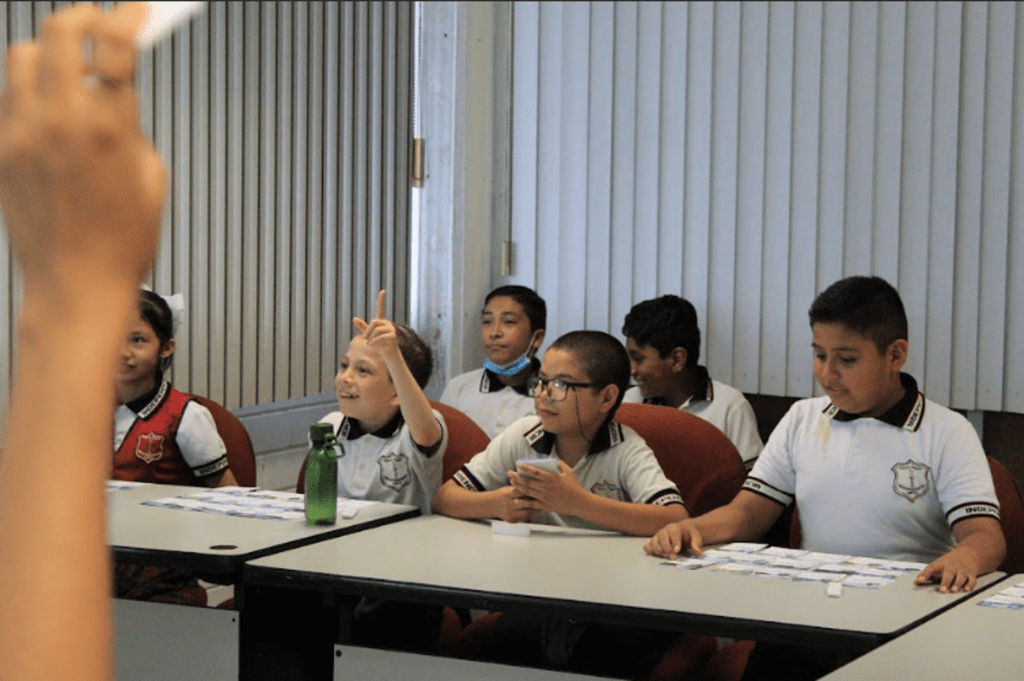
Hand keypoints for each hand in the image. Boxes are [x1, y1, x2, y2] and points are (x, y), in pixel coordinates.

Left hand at [0, 3, 164, 298]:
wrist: (77, 285)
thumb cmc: (122, 242)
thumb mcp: (152, 176)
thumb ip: (133, 123)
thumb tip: (112, 91)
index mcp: (110, 128)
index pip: (115, 43)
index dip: (130, 15)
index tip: (139, 9)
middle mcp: (60, 122)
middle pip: (60, 30)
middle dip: (84, 16)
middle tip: (99, 21)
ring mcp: (22, 133)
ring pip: (25, 55)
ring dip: (52, 50)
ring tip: (70, 68)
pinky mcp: (0, 150)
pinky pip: (8, 97)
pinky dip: (31, 91)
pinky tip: (49, 109)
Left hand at [353, 290, 401, 365]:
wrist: (388, 356)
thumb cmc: (379, 345)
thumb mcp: (368, 336)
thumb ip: (362, 328)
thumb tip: (354, 318)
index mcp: (381, 322)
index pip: (380, 309)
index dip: (381, 300)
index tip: (383, 291)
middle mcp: (387, 323)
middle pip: (374, 322)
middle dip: (367, 330)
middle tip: (364, 338)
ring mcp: (391, 329)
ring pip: (376, 329)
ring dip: (370, 337)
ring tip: (369, 343)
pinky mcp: (393, 336)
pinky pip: (380, 336)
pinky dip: (373, 341)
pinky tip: (371, 345)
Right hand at [495, 485, 541, 523]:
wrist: (491, 505)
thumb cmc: (503, 494)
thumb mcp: (509, 488)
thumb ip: (519, 487)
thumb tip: (532, 481)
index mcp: (508, 494)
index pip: (522, 491)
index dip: (532, 490)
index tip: (540, 489)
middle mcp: (509, 504)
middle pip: (525, 503)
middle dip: (535, 501)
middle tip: (545, 499)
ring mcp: (510, 513)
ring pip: (526, 512)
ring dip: (536, 510)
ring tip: (543, 507)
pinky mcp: (511, 520)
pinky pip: (524, 519)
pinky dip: (532, 515)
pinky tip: (537, 512)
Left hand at [507, 460, 582, 515]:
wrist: (579, 503)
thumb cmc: (575, 486)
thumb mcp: (569, 472)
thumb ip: (561, 465)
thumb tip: (554, 460)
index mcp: (552, 478)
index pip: (536, 472)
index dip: (526, 468)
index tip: (518, 464)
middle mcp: (546, 488)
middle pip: (528, 482)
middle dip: (517, 477)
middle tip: (509, 473)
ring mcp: (545, 497)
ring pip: (528, 492)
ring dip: (518, 487)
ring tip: (511, 482)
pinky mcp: (546, 506)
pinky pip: (532, 504)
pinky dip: (523, 502)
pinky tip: (516, 500)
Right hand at [644, 520, 703, 559]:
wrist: (684, 530)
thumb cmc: (689, 534)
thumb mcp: (696, 537)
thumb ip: (697, 544)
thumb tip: (698, 553)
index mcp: (674, 528)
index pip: (674, 534)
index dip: (675, 542)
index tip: (677, 551)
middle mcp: (664, 531)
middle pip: (662, 538)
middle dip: (667, 548)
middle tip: (673, 557)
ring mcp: (658, 536)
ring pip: (653, 541)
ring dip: (658, 549)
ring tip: (665, 556)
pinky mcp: (654, 542)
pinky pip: (648, 545)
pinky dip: (649, 550)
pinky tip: (654, 554)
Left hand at [915, 546, 982, 593]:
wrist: (969, 553)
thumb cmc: (949, 562)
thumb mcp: (938, 564)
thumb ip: (927, 573)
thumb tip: (916, 582)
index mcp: (941, 563)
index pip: (931, 567)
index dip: (924, 574)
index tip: (919, 581)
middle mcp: (952, 566)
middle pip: (948, 573)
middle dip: (945, 582)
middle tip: (942, 590)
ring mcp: (962, 569)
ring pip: (960, 576)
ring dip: (957, 584)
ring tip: (953, 591)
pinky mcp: (972, 574)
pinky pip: (972, 579)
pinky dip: (970, 585)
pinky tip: (966, 590)